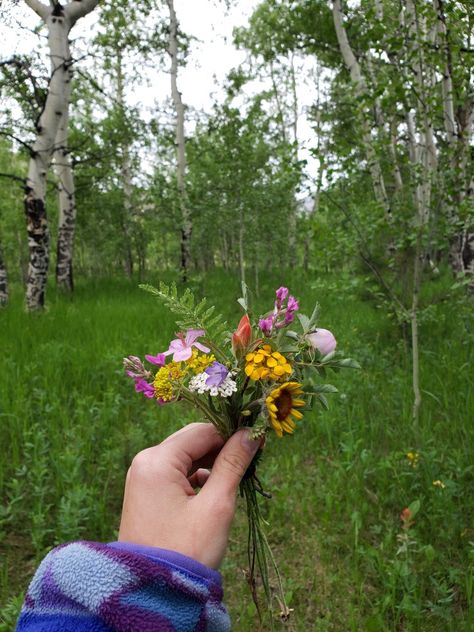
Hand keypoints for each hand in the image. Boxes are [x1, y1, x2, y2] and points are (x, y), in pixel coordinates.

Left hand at [118, 422, 261, 568]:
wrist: (151, 593)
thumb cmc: (187, 550)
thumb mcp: (216, 505)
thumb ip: (233, 464)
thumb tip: (251, 433)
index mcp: (157, 460)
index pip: (203, 431)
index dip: (231, 434)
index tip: (258, 444)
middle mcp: (145, 462)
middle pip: (192, 441)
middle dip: (221, 449)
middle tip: (249, 464)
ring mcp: (143, 477)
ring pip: (186, 457)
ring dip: (211, 464)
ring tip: (233, 482)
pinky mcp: (146, 492)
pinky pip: (177, 473)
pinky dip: (197, 478)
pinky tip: (214, 493)